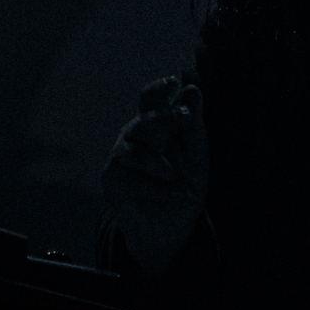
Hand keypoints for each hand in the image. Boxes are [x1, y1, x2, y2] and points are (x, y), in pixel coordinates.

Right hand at [100, 76, 208, 277]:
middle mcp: (135, 136)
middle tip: (184, 117)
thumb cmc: (183, 185)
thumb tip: (192, 90)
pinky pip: (131, 178)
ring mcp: (121, 157)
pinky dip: (155, 187)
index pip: (151, 100)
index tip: (173, 82)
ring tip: (176, 177)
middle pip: (142, 120)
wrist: (172, 226)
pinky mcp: (112, 179)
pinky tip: (172, 193)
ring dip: (160, 163)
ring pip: (135, 149)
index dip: (159, 90)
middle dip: (163, 118)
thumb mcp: (196, 155)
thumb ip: (192, 125)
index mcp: (156, 125)